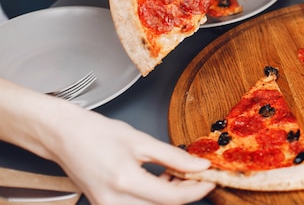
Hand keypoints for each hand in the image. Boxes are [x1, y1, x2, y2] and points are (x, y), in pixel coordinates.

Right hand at [51, 106, 214, 204]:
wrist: (64, 137)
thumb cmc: (96, 133)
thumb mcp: (141, 140)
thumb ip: (173, 156)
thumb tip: (199, 165)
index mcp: (124, 181)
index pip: (172, 197)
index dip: (197, 190)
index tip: (212, 179)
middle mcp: (114, 201)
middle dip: (186, 193)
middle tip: (200, 175)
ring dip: (171, 196)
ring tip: (179, 173)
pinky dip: (155, 197)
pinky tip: (162, 178)